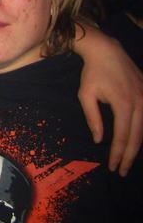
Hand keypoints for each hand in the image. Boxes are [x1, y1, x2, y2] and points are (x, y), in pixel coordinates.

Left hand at [76, 31, 142, 176]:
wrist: (107, 51)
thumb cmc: (92, 74)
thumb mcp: (86, 96)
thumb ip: (93, 119)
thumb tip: (99, 140)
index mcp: (124, 105)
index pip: (123, 137)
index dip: (117, 154)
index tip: (112, 167)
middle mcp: (140, 103)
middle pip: (137, 137)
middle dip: (129, 156)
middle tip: (121, 171)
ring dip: (137, 147)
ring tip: (128, 160)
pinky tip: (137, 142)